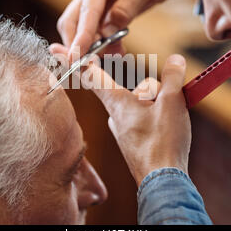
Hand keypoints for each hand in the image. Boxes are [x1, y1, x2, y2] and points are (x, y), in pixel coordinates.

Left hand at [50, 43, 191, 186]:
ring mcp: (122, 129)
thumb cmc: (163, 142)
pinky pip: (141, 118)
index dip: (74, 59)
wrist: (162, 182)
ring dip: (154, 103)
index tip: (55, 48)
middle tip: (161, 97)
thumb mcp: (172, 102)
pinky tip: (166, 126)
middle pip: (127, 88)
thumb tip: (175, 59)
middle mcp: (114, 114)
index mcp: (116, 102)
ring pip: (137, 103)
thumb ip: (172, 77)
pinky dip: (154, 116)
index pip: (90, 75)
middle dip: (147, 89)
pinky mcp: (132, 140)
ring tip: (170, 116)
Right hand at [57, 0, 181, 59]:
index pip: (85, 11)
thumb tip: (106, 32)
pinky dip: (103, 45)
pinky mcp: (104, 12)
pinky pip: (96, 33)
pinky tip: (117, 51)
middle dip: (78, 44)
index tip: (77, 57)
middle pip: (72, 22)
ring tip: (116, 55)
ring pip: (81, 30)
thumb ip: (126, 9)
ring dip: (93, 47)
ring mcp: (96, 1)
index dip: (81, 36)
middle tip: (89, 65)